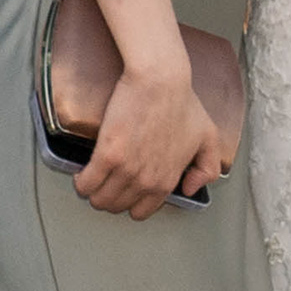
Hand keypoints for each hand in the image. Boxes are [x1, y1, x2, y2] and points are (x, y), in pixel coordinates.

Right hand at [76, 52, 226, 219]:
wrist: (160, 80)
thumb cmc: (182, 102)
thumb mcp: (208, 137)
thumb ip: (207, 168)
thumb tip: (190, 188)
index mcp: (167, 180)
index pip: (143, 210)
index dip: (131, 203)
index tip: (125, 192)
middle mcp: (147, 181)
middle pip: (117, 206)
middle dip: (110, 198)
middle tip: (106, 184)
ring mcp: (127, 170)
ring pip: (100, 199)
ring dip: (93, 193)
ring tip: (92, 180)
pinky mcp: (108, 155)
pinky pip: (87, 183)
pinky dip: (82, 182)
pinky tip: (82, 175)